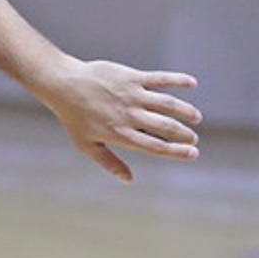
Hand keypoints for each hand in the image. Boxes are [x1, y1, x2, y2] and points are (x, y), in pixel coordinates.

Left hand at [38, 58, 200, 182]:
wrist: (62, 84)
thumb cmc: (73, 116)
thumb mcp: (86, 145)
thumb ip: (109, 162)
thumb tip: (128, 180)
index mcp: (120, 134)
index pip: (156, 146)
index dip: (177, 151)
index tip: (193, 153)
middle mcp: (129, 115)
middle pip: (166, 127)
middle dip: (185, 134)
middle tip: (193, 137)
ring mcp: (131, 95)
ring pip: (168, 103)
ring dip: (186, 111)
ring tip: (195, 117)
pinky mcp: (131, 77)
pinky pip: (159, 78)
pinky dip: (178, 80)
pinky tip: (192, 83)